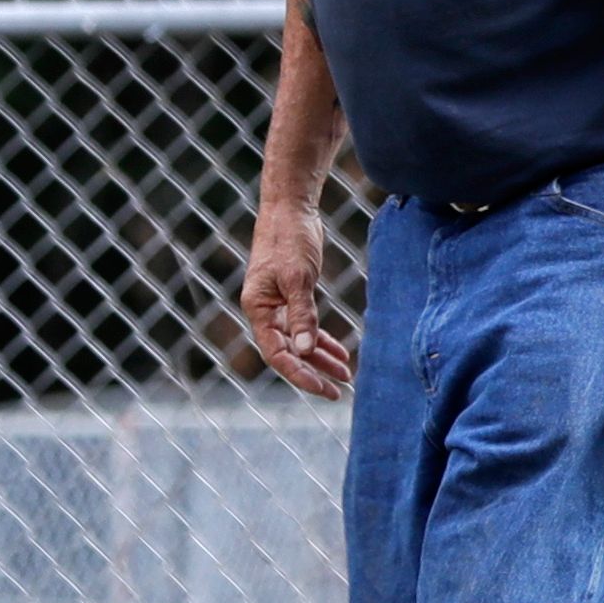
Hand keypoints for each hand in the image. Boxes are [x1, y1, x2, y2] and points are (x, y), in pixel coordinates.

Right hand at [241, 196, 351, 398]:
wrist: (290, 210)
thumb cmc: (290, 240)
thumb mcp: (298, 279)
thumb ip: (301, 315)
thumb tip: (305, 351)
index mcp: (258, 308)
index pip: (277, 354)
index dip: (300, 374)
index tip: (324, 389)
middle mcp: (264, 311)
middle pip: (288, 353)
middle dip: (313, 373)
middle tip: (339, 392)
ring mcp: (277, 305)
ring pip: (298, 342)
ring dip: (321, 359)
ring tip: (346, 376)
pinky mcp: (292, 297)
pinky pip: (305, 327)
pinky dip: (321, 340)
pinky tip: (340, 353)